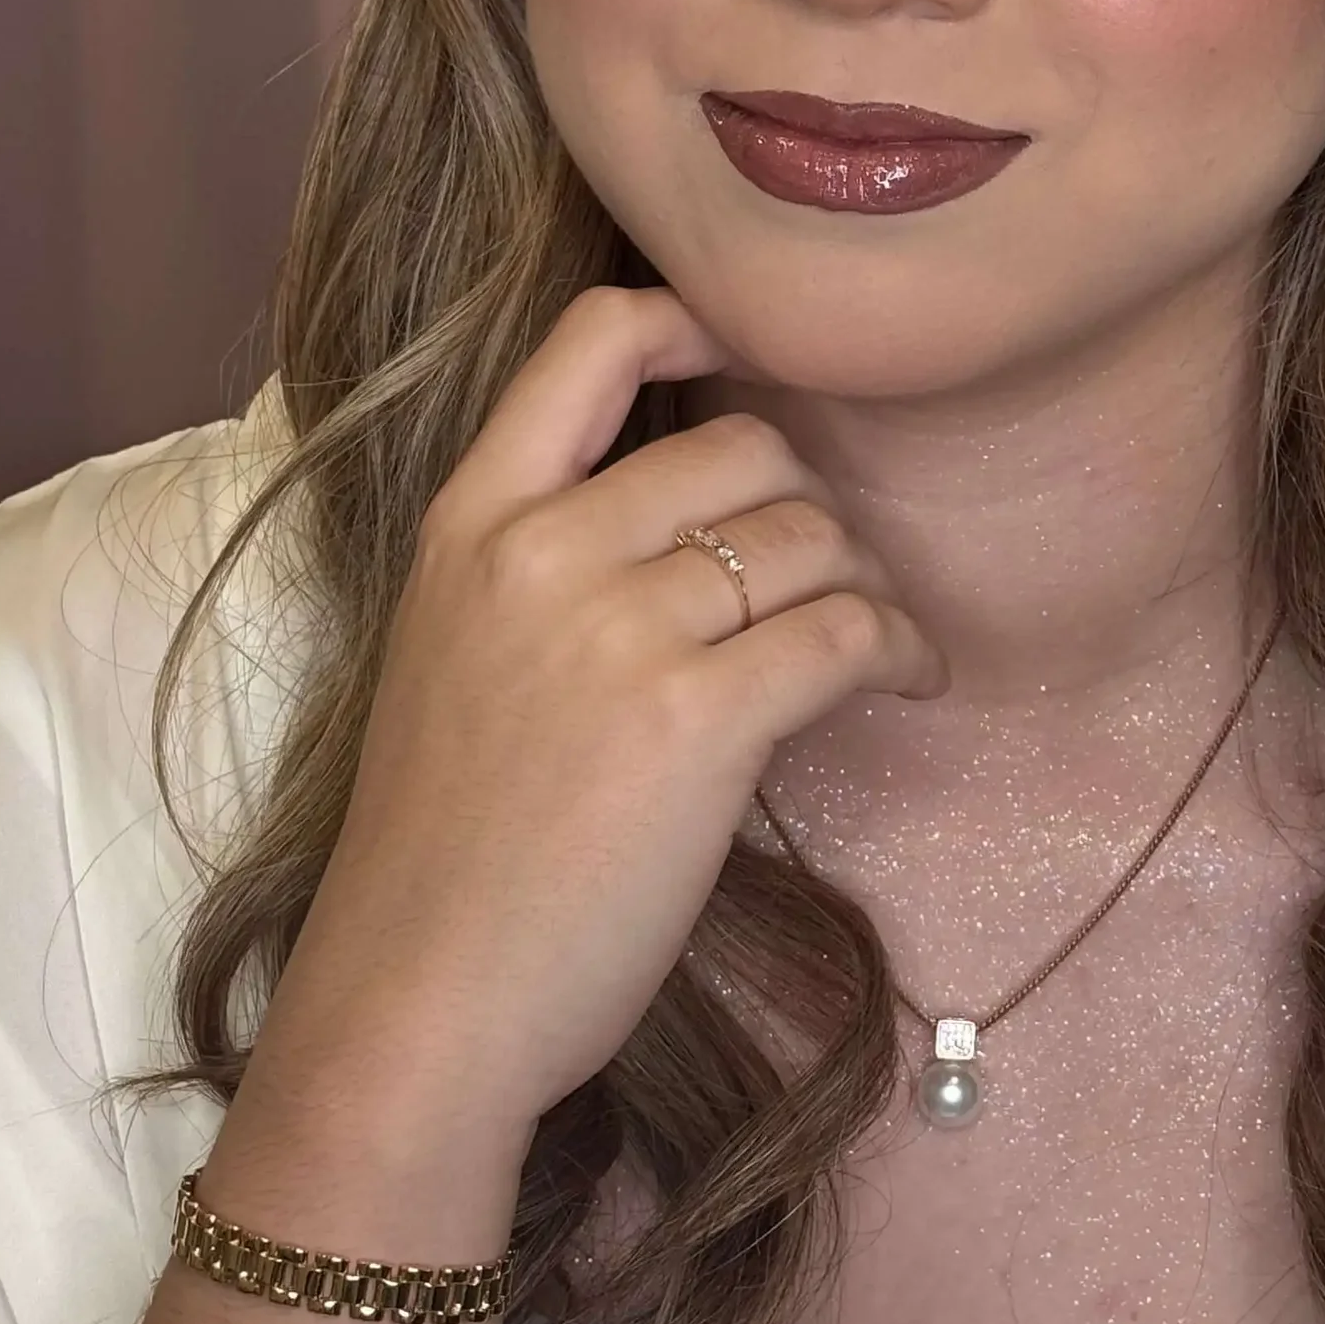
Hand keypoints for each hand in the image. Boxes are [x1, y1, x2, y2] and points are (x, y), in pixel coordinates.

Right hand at [222, 289, 943, 1202]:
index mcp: (470, 524)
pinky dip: (900, 647)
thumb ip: (548, 572)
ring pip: (808, 538)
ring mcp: (620, 633)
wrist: (417, 1001)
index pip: (587, 346)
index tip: (746, 359)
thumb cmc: (442, 855)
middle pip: (743, 448)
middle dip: (810, 505)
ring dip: (865, 583)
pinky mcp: (698, 722)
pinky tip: (907, 678)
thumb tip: (699, 533)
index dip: (687, 322)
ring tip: (875, 637)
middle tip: (831, 574)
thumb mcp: (455, 659)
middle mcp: (543, 552)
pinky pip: (845, 631)